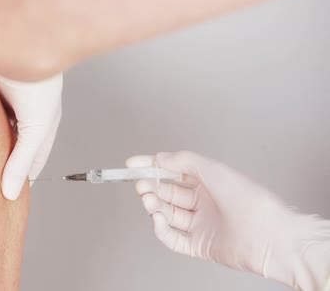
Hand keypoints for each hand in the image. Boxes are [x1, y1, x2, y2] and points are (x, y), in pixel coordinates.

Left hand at [0, 70, 61, 199]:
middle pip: (5, 144)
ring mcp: (0, 98)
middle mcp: (20, 110)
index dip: (19, 178)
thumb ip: (22, 159)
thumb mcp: (35, 126)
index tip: (5, 198)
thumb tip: (9, 192)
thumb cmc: (38, 77)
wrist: (16, 37)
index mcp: (40, 121)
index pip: (29, 159)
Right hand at [126, 151, 329, 290]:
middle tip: (141, 185)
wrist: (270, 236)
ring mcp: (200, 224)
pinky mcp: (199, 245)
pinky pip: (173, 238)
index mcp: (208, 182)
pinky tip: (158, 220)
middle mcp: (203, 202)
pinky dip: (161, 229)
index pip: (172, 171)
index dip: (151, 166)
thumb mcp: (213, 170)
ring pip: (168, 214)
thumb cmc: (250, 200)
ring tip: (149, 202)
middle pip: (167, 193)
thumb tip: (159, 158)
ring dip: (154, 206)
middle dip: (151, 187)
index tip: (132, 164)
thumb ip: (183, 162)